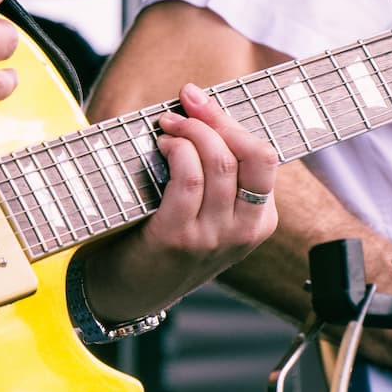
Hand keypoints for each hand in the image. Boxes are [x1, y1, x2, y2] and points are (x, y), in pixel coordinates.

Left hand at [76, 84, 279, 324]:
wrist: (127, 291)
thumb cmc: (165, 239)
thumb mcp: (208, 212)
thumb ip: (216, 171)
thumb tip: (201, 108)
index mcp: (260, 221)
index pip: (265, 157)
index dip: (232, 120)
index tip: (201, 100)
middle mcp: (243, 231)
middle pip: (253, 155)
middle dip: (217, 119)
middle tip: (185, 106)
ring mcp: (213, 238)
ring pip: (220, 163)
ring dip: (191, 131)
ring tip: (168, 126)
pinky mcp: (179, 238)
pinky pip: (188, 180)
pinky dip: (177, 152)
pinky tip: (163, 147)